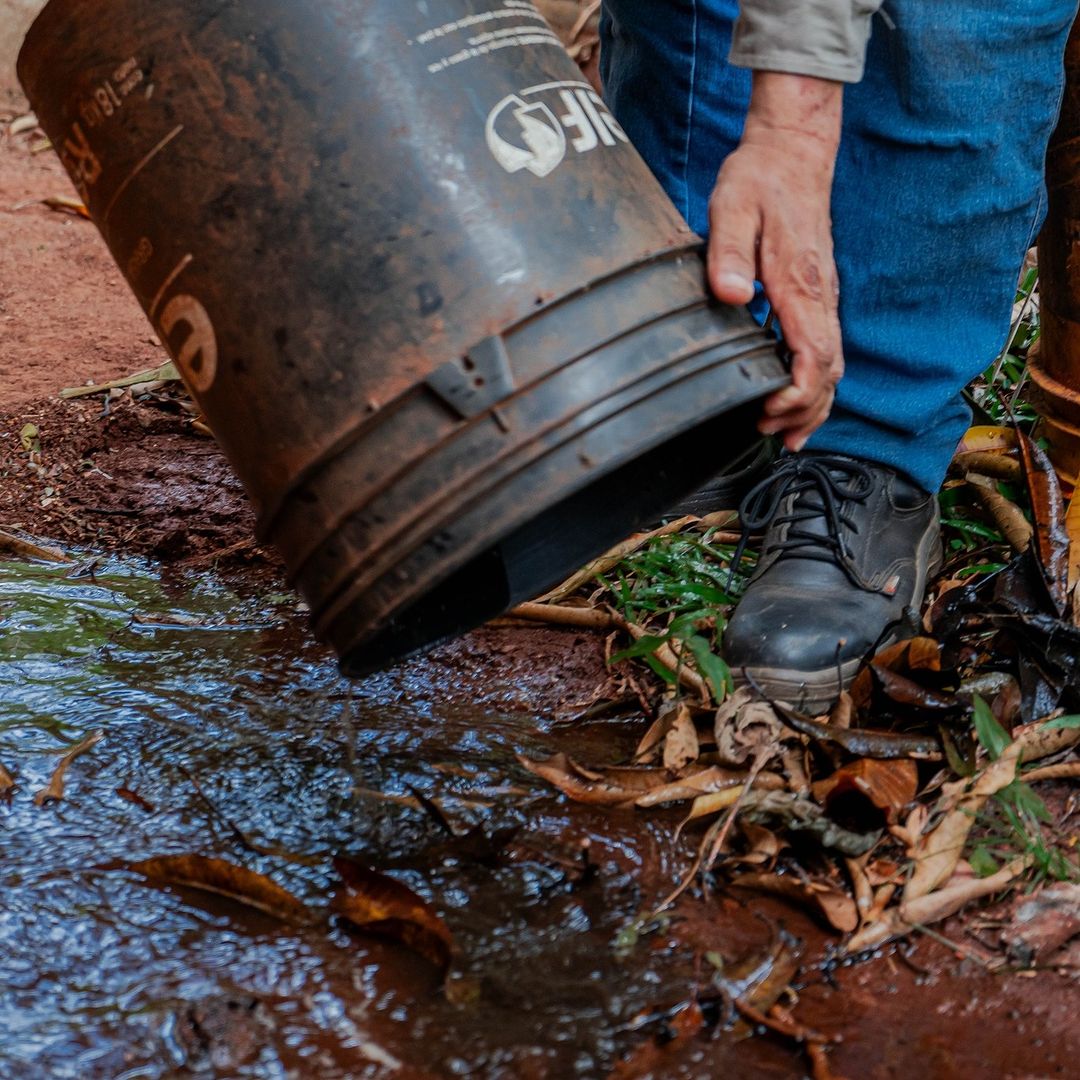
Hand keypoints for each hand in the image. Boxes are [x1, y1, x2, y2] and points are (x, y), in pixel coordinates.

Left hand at [707, 72, 843, 451]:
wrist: (792, 152)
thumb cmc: (760, 179)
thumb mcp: (733, 206)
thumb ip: (730, 251)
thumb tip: (729, 293)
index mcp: (800, 283)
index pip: (813, 354)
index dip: (796, 392)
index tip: (769, 409)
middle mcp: (819, 296)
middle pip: (828, 371)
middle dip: (804, 410)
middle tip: (772, 433)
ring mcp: (822, 297)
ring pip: (831, 365)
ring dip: (812, 404)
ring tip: (786, 433)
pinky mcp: (816, 295)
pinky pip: (824, 349)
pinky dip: (814, 383)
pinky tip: (794, 400)